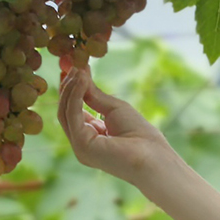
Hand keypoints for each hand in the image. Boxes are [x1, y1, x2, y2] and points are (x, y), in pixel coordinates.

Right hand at [57, 62, 173, 186]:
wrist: (153, 156)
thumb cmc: (140, 134)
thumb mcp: (113, 108)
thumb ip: (94, 95)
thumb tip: (80, 74)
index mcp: (90, 137)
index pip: (72, 111)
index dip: (70, 89)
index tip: (72, 67)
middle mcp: (81, 143)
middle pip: (65, 111)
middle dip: (67, 86)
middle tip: (72, 63)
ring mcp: (79, 146)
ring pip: (65, 112)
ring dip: (70, 88)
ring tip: (79, 68)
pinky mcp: (82, 145)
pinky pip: (72, 115)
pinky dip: (75, 95)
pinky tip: (82, 79)